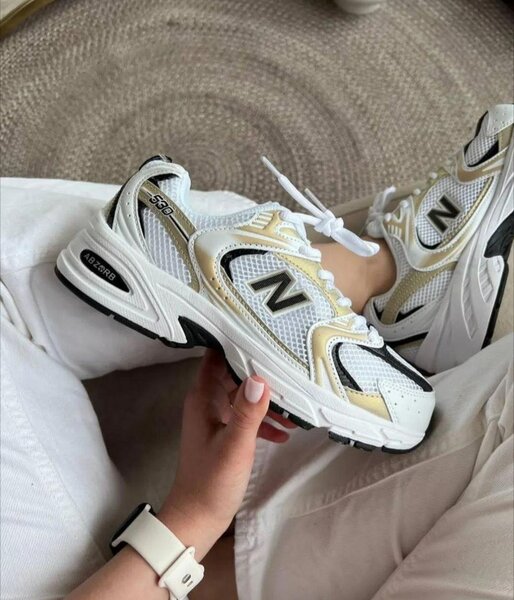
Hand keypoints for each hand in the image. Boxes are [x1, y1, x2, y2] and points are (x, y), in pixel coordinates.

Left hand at [158, 349, 294, 559]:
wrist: (197, 519)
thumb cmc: (211, 481)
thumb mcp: (235, 445)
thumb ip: (248, 412)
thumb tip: (261, 377)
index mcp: (203, 397)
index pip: (216, 356)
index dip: (235, 342)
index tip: (262, 333)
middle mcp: (207, 401)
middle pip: (235, 374)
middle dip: (260, 373)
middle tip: (290, 369)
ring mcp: (215, 417)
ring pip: (243, 397)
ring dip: (266, 401)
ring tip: (294, 410)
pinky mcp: (224, 433)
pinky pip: (246, 418)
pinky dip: (263, 421)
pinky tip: (283, 433)